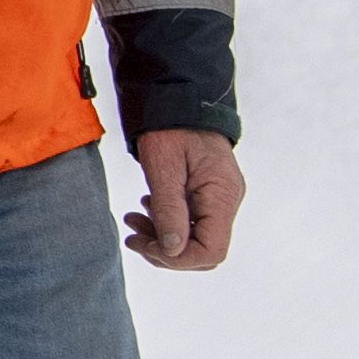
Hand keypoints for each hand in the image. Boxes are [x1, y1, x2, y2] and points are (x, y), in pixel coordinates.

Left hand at [127, 128, 244, 270]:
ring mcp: (218, 199)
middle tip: (133, 236)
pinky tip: (145, 209)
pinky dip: (166, 223)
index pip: (212, 250)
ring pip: (195, 239)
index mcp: (222, 196)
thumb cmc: (170, 128)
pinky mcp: (207, 195)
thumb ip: (168, 209)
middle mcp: (227, 201)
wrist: (177, 100)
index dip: (179, 259)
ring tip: (132, 221)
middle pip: (204, 250)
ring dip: (162, 237)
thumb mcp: (163, 166)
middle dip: (166, 250)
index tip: (146, 245)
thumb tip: (172, 251)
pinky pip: (190, 222)